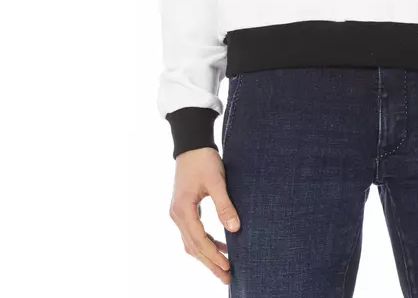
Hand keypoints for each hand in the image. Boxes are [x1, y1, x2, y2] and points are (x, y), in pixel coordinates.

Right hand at [169, 146, 240, 283]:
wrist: (191, 144)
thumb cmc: (203, 160)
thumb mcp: (216, 181)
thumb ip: (224, 205)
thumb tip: (235, 228)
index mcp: (183, 210)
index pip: (199, 240)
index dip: (214, 255)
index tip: (229, 266)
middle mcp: (177, 215)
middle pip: (193, 247)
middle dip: (210, 263)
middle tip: (227, 278)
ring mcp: (178, 213)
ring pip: (191, 243)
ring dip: (207, 256)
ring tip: (224, 268)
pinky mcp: (183, 210)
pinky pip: (192, 233)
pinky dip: (205, 243)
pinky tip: (220, 246)